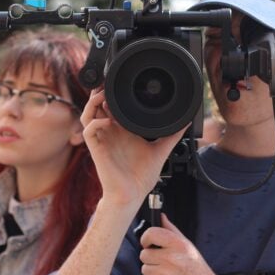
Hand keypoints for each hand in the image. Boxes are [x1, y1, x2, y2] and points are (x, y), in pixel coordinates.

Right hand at [81, 88, 186, 207]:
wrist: (133, 194)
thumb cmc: (142, 175)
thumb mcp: (161, 150)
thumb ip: (173, 135)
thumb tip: (187, 122)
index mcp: (122, 129)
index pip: (113, 105)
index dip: (114, 92)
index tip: (123, 81)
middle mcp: (110, 131)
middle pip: (97, 105)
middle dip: (100, 91)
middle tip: (109, 80)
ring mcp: (103, 139)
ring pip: (88, 113)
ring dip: (94, 102)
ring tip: (104, 95)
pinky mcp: (97, 149)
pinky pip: (90, 130)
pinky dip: (96, 122)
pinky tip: (108, 121)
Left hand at [139, 214, 227, 274]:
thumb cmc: (197, 269)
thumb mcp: (188, 246)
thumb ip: (172, 230)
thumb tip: (161, 216)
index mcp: (179, 244)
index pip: (152, 233)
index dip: (145, 238)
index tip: (147, 243)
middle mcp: (172, 258)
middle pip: (144, 254)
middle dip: (151, 259)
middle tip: (164, 263)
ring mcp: (167, 274)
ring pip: (145, 269)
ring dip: (153, 272)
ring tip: (168, 274)